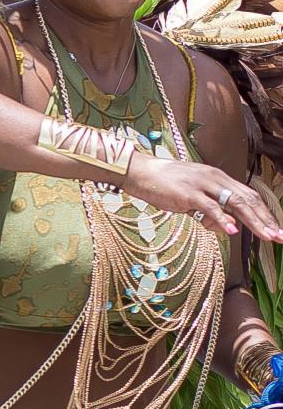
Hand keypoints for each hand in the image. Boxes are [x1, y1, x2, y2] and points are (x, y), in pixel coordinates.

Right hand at [118, 156, 282, 242]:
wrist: (139, 172)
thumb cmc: (163, 184)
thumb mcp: (190, 198)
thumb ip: (209, 212)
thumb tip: (225, 227)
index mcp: (218, 178)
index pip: (248, 196)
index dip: (264, 213)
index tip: (275, 228)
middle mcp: (215, 179)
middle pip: (247, 200)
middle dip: (265, 219)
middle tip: (279, 236)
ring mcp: (202, 185)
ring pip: (235, 203)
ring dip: (253, 221)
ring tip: (266, 236)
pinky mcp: (188, 194)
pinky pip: (210, 207)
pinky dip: (223, 219)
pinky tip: (233, 231)